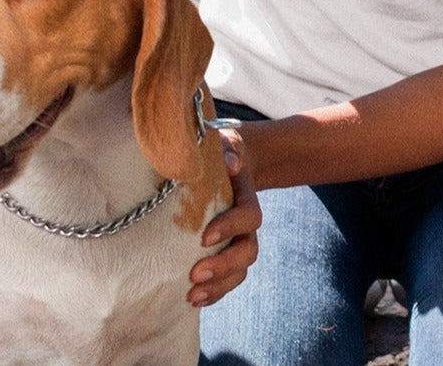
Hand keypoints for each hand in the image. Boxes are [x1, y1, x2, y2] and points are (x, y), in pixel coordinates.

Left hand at [187, 130, 260, 306]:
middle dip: (223, 266)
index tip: (205, 237)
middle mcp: (246, 224)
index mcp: (247, 198)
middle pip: (248, 251)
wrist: (231, 163)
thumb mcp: (227, 143)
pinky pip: (227, 278)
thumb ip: (230, 149)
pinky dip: (214, 292)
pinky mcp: (225, 252)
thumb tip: (230, 163)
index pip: (249, 217)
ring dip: (218, 286)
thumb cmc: (223, 152)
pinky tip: (194, 300)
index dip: (231, 227)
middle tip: (195, 274)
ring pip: (239, 270)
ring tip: (192, 295)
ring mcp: (238, 241)